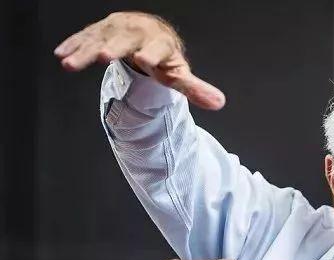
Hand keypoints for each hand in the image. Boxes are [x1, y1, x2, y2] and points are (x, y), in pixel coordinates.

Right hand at [54, 11, 224, 109]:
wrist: (148, 34)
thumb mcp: (178, 73)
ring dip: (84, 50)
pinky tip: (61, 54)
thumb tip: (219, 103)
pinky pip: (85, 36)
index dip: (153, 54)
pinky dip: (73, 44)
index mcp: (160, 43)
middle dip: (114, 47)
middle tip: (102, 57)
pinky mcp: (100, 30)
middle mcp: (138, 32)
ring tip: (70, 64)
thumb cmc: (163, 58)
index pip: (158, 48)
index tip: (146, 60)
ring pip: (100, 37)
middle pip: (125, 40)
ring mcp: (117, 29)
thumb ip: (195, 89)